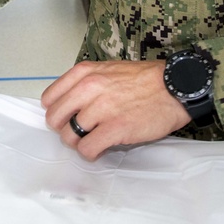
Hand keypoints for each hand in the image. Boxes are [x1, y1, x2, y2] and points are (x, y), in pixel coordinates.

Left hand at [41, 60, 190, 159]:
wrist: (174, 86)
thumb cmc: (144, 79)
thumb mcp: (109, 69)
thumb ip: (86, 83)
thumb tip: (69, 104)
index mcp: (85, 73)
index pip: (50, 98)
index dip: (56, 111)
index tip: (66, 117)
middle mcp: (89, 88)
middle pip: (55, 119)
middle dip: (64, 129)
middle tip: (78, 132)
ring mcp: (101, 109)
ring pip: (69, 136)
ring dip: (78, 143)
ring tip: (92, 140)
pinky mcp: (115, 129)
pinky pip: (87, 148)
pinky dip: (91, 153)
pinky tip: (100, 149)